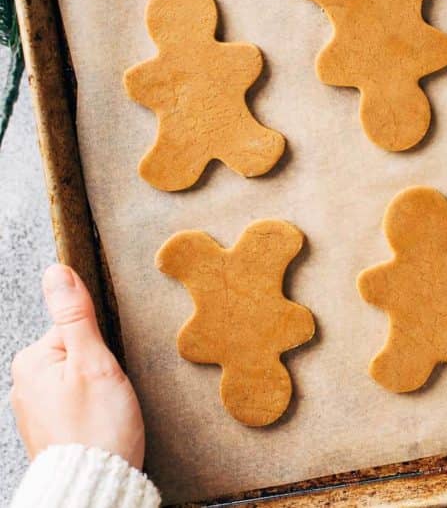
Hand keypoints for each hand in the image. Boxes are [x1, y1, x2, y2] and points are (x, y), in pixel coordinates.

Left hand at [9, 265, 144, 468]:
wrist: (93, 485)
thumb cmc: (98, 427)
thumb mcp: (94, 361)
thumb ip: (76, 315)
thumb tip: (58, 272)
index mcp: (31, 360)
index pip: (74, 328)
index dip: (101, 344)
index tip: (108, 367)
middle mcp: (24, 382)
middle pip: (75, 352)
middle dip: (100, 367)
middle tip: (111, 391)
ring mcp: (34, 408)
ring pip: (76, 379)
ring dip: (97, 390)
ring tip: (108, 410)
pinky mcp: (47, 428)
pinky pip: (74, 403)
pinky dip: (91, 409)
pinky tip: (101, 423)